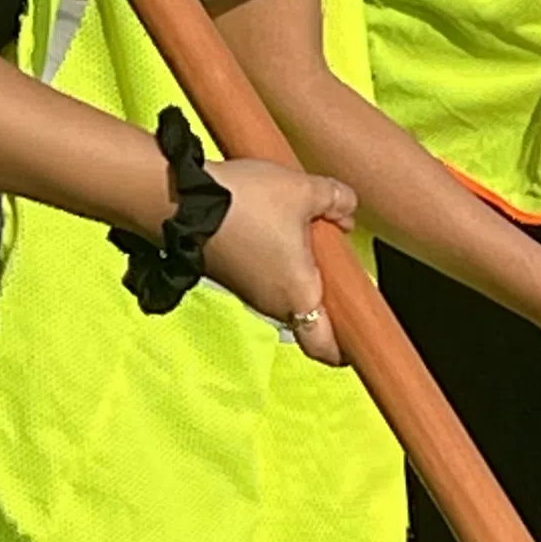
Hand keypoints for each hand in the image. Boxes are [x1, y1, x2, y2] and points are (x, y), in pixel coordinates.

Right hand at [202, 156, 356, 366]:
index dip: (346, 351)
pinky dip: (277, 261)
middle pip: (309, 316)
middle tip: (341, 266)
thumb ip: (336, 200)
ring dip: (301, 273)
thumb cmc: (246, 203)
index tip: (361, 342)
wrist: (180, 199)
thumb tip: (346, 213)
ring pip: (286, 294)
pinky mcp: (230, 275)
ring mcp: (248, 291)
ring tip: (308, 232)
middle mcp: (272, 304)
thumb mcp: (304, 190)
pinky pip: (265, 277)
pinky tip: (277, 224)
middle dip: (327, 296)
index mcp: (298, 296)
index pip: (325, 347)